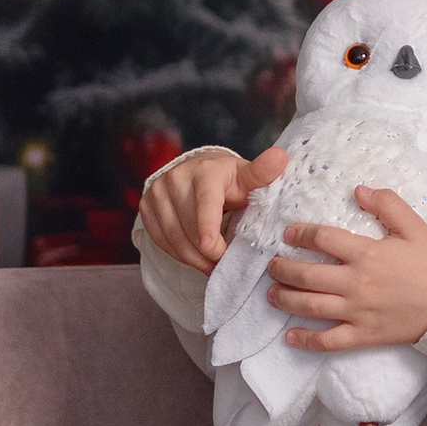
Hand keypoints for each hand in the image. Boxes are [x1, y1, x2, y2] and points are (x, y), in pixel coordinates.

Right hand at [140, 147, 287, 273]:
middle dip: (207, 252)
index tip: (213, 249)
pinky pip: (160, 239)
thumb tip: (280, 158)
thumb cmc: (229, 179)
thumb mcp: (248, 176)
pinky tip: (195, 258)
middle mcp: (176, 178)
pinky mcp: (146, 206)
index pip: (205, 202)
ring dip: (193, 258)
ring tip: (211, 267)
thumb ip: (263, 173)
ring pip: (172, 236)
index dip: (207, 227)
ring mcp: (157, 192)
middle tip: (223, 266)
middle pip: (188, 226)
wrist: (199, 171)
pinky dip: (178, 253)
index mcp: (206, 172)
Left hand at [267, 186, 426, 351]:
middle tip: (273, 265)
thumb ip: (388, 204)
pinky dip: (305, 340)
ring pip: (310, 306)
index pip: (322, 239)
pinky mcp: (362, 334)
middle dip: (282, 268)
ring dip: (285, 299)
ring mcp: (357, 311)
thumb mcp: (415, 227)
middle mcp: (356, 283)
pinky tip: (290, 336)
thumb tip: (358, 190)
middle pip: (306, 275)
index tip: (289, 234)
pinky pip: (327, 341)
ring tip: (272, 293)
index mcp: (368, 254)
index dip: (300, 234)